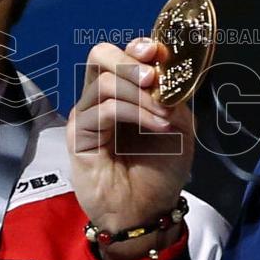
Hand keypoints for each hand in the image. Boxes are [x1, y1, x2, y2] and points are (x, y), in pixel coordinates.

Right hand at [67, 39, 193, 259]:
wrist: (147, 212)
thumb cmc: (161, 170)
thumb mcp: (180, 125)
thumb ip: (171, 94)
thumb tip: (164, 69)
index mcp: (124, 91)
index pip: (122, 53)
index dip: (140, 47)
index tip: (161, 55)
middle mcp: (101, 98)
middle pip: (100, 55)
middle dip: (131, 61)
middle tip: (154, 78)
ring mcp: (88, 115)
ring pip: (104, 80)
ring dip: (140, 93)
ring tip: (164, 114)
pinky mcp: (80, 135)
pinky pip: (104, 109)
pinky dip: (134, 111)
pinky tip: (157, 124)